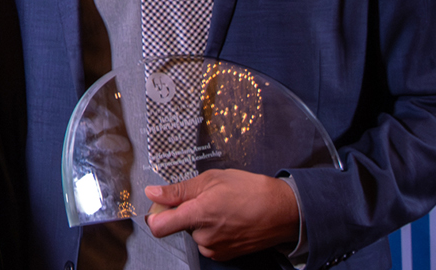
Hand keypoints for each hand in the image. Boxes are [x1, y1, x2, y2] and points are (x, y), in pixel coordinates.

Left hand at [144, 169, 299, 259]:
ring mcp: (215, 249)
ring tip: (222, 208)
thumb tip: (153, 192)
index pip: (158, 226)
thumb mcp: (212, 179)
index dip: (155, 214)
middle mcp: (204, 236)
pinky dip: (213, 231)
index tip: (160, 204)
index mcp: (198, 214)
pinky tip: (228, 219)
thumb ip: (178, 190)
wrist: (282, 211)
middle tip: (207, 198)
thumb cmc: (251, 191)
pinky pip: (208, 242)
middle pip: (178, 226)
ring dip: (201, 222)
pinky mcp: (224, 255)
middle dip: (187, 212)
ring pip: (194, 234)